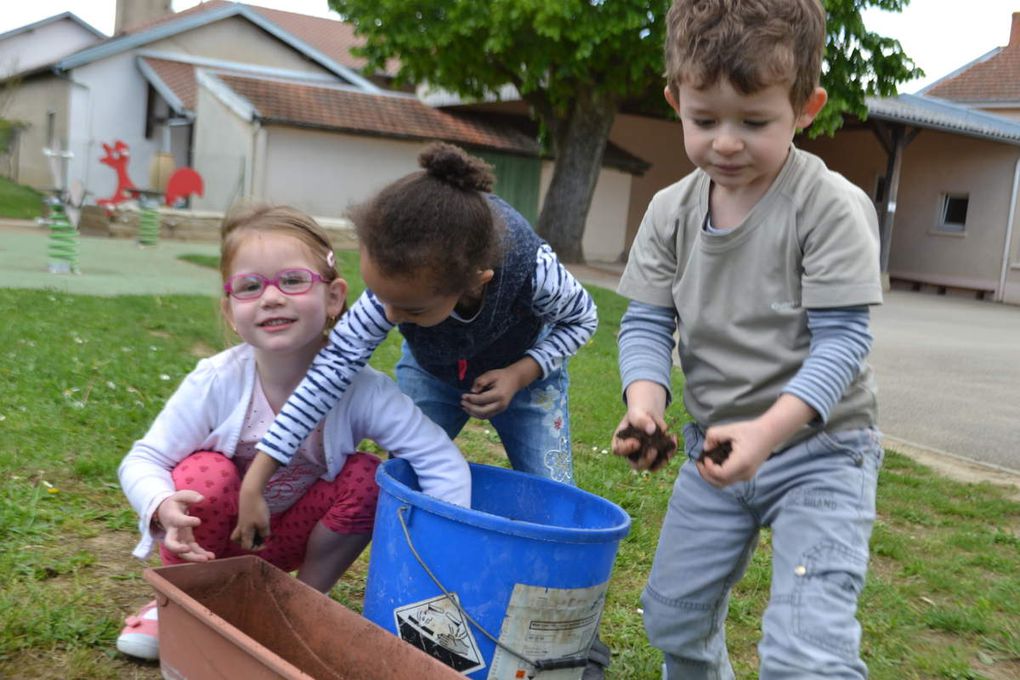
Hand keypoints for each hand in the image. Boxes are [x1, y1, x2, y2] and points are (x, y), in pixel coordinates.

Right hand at [156, 490, 214, 561]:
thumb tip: (202, 499)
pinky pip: (192, 551)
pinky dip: (200, 555)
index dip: (186, 522)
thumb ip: (191, 496)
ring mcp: (179, 539)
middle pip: (171, 544)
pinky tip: (211, 557)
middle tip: (188, 550)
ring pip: (182, 553)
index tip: (198, 521)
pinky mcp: (186, 541)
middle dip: (179, 549)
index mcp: (172, 518)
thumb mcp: (181, 495)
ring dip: (193, 557)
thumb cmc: (175, 503)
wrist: (166, 512)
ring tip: (207, 559)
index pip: (178, 521)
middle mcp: (173, 531)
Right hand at [231, 487, 270, 550]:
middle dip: (248, 543)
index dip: (256, 548)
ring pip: (239, 533)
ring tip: (257, 532)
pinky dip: (250, 527)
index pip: (247, 547)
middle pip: (238, 541)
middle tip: (259, 539)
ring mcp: (241, 521)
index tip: (266, 543)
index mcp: (245, 533)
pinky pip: (244, 525)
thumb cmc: (257, 509)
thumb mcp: (264, 523)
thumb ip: (264, 534)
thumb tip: (264, 538)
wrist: (250, 493)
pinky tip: (258, 522)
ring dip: (247, 535)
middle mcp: (241, 528)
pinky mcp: (244, 514)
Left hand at [461, 366, 526, 418]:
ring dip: (472, 413)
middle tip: (462, 402)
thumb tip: (472, 391)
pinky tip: (470, 409)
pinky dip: (477, 414)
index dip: (471, 399)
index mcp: (499, 394)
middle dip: (470, 408)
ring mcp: (500, 409)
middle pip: (482, 411)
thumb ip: (480, 381)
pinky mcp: (499, 411)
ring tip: (464, 407)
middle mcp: (500, 404)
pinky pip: (486, 416)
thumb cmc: (501, 376)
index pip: (482, 400)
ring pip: (484, 416)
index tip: (463, 395)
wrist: (514, 380)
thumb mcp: (490, 374)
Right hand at [612, 409, 674, 471]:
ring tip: (668, 447)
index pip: (618, 450)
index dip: (626, 449)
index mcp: (620, 442)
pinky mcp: (657, 457)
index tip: (636, 442)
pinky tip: (673, 440)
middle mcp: (631, 454)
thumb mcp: (637, 413)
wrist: (648, 416)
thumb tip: (651, 430)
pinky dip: (670, 452)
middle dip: (646, 460)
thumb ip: (641, 420)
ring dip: (661, 460)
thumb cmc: (638, 415)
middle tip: (654, 451)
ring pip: (651, 466)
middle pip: (636, 465)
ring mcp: (644, 457)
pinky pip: (663, 460)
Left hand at [697, 394, 816, 486]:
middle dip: (706, 475)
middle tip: (699, 463)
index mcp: (741, 463)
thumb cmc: (750, 430)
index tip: (705, 457)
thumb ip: (713, 435)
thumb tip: (705, 448)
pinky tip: (714, 464)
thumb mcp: (730, 429)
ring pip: (723, 483)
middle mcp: (744, 473)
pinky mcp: (746, 475)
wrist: (769, 434)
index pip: (720, 474)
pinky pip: (729, 479)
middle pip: (720, 483)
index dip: (708, 468)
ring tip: (705, 464)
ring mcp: (746, 476)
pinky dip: (718, 475)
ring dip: (711, 476)